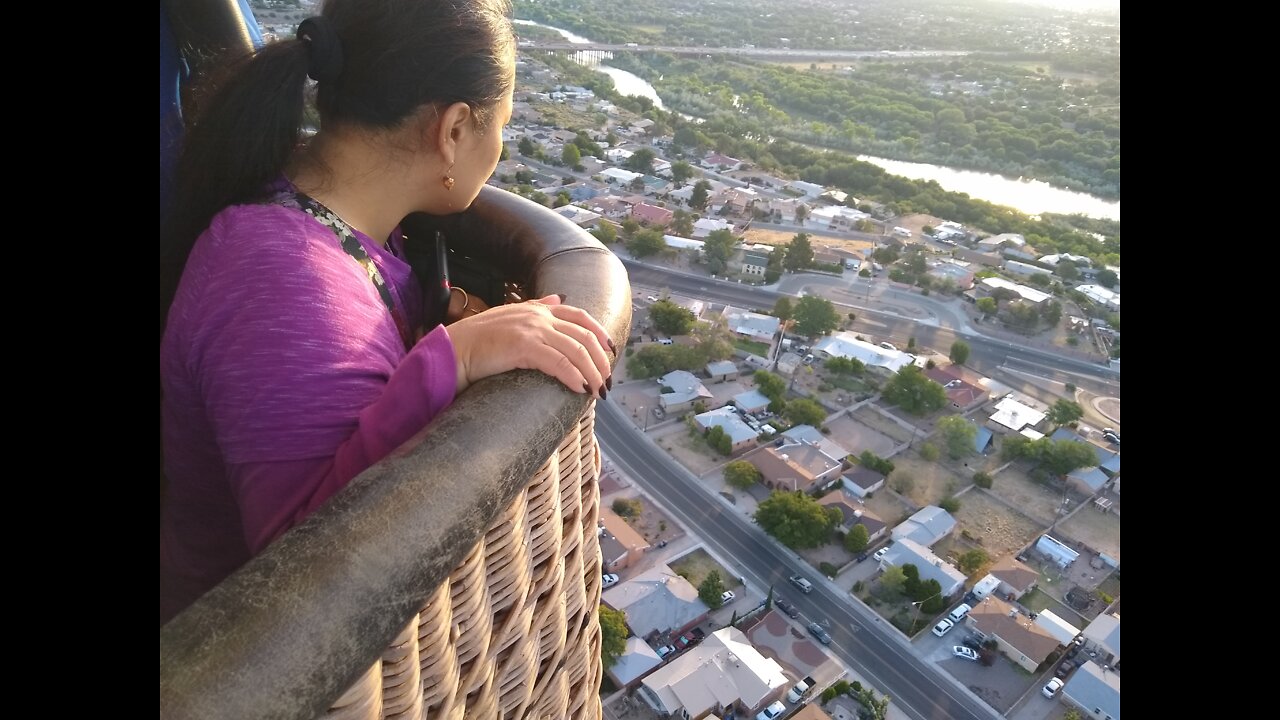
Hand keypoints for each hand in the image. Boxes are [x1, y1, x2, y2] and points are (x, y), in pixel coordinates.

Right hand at [445, 294, 614, 396]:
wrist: (455, 347)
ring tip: (598, 391)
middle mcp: (539, 316)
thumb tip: (558, 299)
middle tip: (607, 381)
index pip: (580, 316)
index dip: (600, 334)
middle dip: (601, 360)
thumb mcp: (511, 315)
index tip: (611, 352)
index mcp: (538, 308)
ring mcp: (533, 330)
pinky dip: (574, 378)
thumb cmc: (479, 338)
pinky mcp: (525, 347)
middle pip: (584, 336)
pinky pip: (559, 364)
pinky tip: (580, 390)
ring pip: (577, 352)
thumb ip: (537, 307)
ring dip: (593, 374)